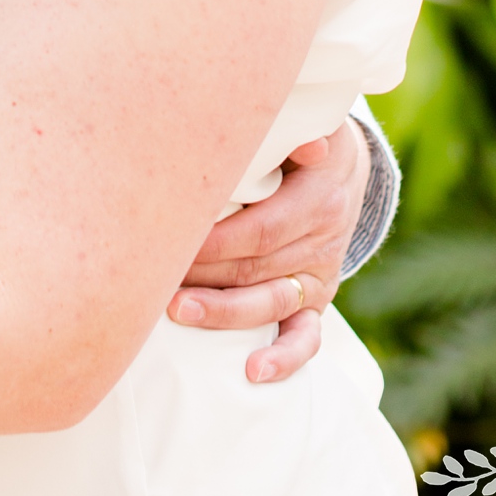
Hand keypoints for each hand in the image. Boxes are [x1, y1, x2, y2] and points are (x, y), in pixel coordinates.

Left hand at [165, 121, 369, 386]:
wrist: (341, 169)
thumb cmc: (300, 138)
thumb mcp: (306, 123)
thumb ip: (296, 132)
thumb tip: (309, 143)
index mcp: (318, 197)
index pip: (262, 228)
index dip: (216, 240)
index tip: (172, 241)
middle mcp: (323, 241)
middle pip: (257, 268)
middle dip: (204, 276)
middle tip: (155, 281)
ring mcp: (320, 275)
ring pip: (271, 303)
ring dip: (223, 312)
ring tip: (179, 312)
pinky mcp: (316, 301)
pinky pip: (307, 337)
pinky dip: (284, 358)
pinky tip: (254, 372)